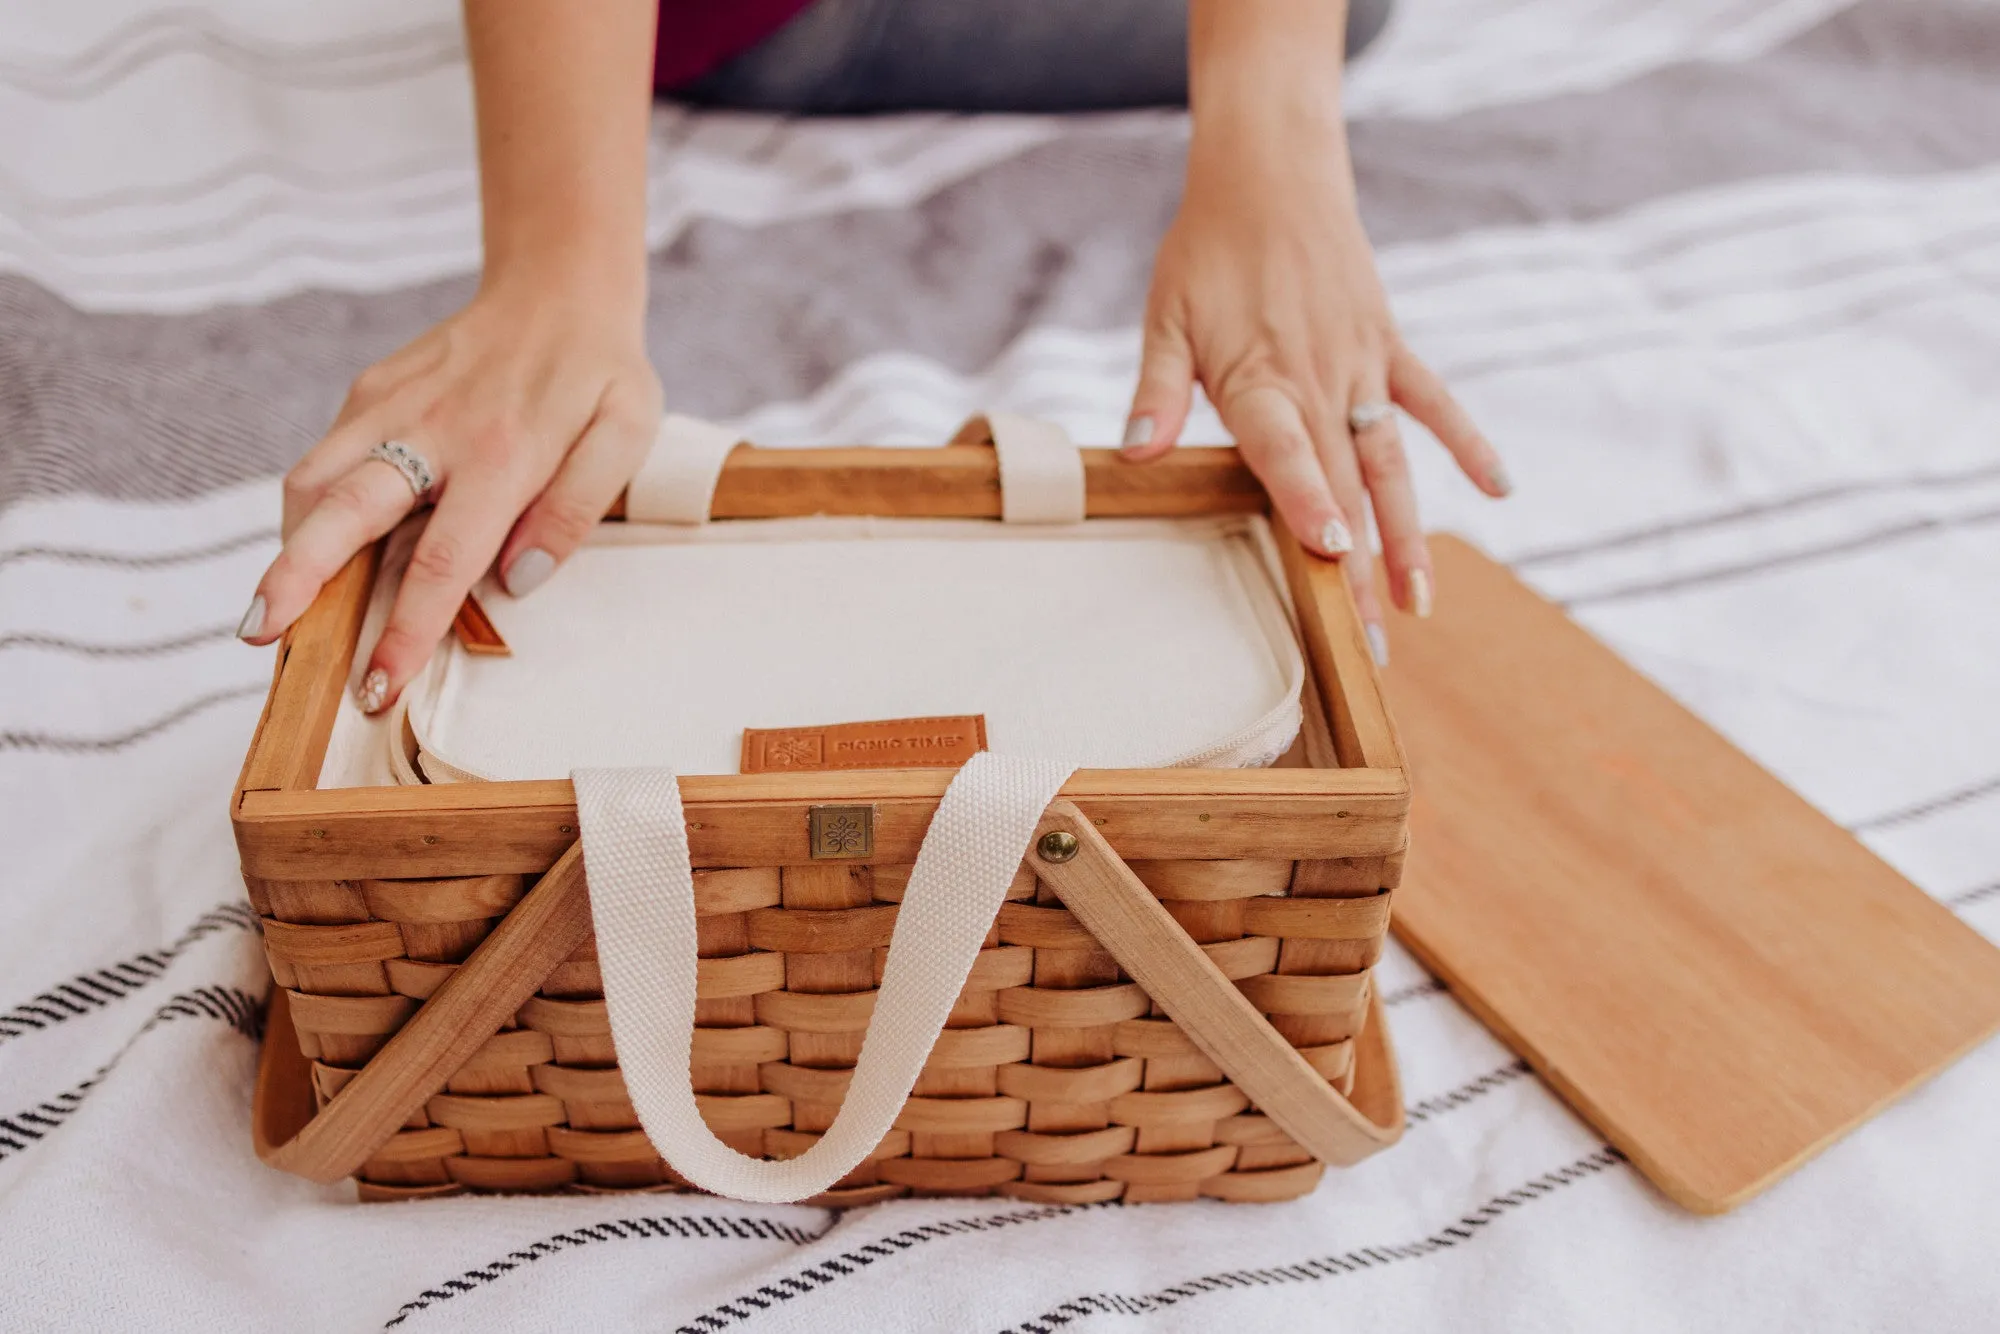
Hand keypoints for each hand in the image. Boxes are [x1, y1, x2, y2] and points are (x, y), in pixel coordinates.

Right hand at [237, 275, 660, 711]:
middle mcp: (431, 428)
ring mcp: (389, 404)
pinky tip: (312, 557)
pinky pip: (325, 458)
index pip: (442, 561)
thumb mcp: (622, 435)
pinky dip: (308, 513)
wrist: (558, 287)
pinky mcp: (369, 390)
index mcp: (501, 453)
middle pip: (343, 513)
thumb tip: (519, 580)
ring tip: (274, 612)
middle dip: (295, 581)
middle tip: (260, 637)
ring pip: (313, 481)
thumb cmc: (598, 374)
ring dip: (287, 548)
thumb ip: (574, 508)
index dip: (405, 631)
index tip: (379, 686)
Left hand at [1121, 98, 1507, 662]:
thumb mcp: (1165, 317)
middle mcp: (1318, 379)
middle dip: (1359, 566)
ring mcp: (1362, 366)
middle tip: (1370, 640)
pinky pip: (1434, 401)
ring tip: (1421, 600)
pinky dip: (1467, 441)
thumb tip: (1134, 454)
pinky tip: (1498, 489)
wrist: (1270, 175)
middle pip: (1342, 484)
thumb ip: (1156, 392)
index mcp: (1259, 377)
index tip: (1334, 549)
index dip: (1307, 499)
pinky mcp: (1389, 348)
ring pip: (1392, 462)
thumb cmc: (1206, 253)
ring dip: (1410, 534)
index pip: (1286, 450)